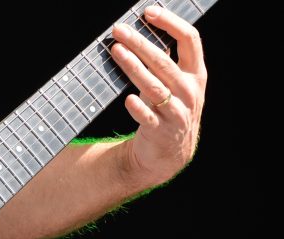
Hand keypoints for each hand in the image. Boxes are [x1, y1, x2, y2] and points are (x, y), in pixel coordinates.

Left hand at [111, 5, 206, 186]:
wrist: (169, 153)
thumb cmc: (168, 109)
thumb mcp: (175, 84)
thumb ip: (164, 62)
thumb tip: (137, 33)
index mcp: (195, 73)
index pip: (190, 39)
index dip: (170, 22)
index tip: (149, 12)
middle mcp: (189, 91)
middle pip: (164, 61)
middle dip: (140, 43)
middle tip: (119, 30)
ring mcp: (176, 111)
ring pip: (154, 86)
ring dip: (133, 67)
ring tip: (116, 51)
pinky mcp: (160, 131)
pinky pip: (148, 116)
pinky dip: (138, 107)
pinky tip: (128, 99)